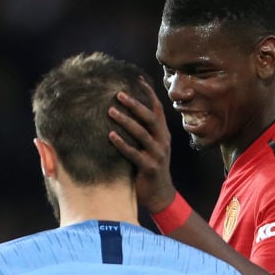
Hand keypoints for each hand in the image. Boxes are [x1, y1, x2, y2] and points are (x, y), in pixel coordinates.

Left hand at [108, 79, 175, 212]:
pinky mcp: (150, 168)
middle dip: (135, 104)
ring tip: (111, 111)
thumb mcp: (149, 147)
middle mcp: (163, 141)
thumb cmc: (149, 169)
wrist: (159, 195)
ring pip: (142, 133)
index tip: (136, 79)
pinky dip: (122, 144)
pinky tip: (110, 135)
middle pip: (150, 117)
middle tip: (118, 93)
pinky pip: (135, 154)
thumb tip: (123, 112)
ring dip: (126, 121)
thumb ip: (141, 132)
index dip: (148, 93)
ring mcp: (158, 154)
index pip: (157, 109)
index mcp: (163, 134)